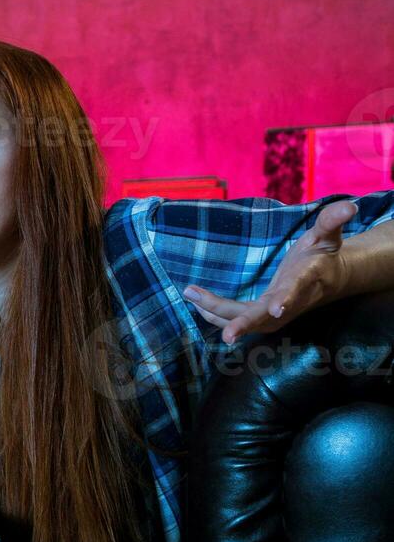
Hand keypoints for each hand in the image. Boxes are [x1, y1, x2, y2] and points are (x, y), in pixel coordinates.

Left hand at [184, 199, 356, 342]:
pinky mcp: (264, 315)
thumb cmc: (323, 254)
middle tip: (227, 335)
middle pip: (266, 317)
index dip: (287, 299)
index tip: (277, 308)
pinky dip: (217, 314)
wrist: (330, 279)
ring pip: (247, 321)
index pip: (296, 289)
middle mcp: (290, 302)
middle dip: (244, 324)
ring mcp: (277, 313)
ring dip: (218, 314)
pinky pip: (239, 319)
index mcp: (306, 279)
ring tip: (191, 295)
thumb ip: (332, 221)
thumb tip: (349, 206)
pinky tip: (196, 304)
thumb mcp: (327, 235)